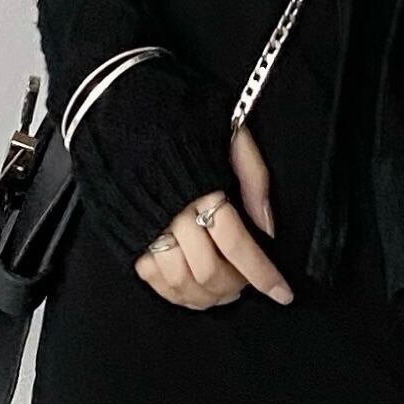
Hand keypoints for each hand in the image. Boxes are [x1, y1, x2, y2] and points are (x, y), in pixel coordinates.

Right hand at [134, 121, 293, 308]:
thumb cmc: (179, 116)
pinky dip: (176, 294)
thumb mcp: (229, 134)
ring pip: (181, 282)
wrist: (121, 107)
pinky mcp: (126, 234)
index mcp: (200, 188)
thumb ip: (254, 178)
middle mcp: (171, 213)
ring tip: (224, 292)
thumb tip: (267, 227)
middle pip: (209, 271)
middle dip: (236, 287)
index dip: (263, 275)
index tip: (282, 292)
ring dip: (208, 297)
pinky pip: (151, 278)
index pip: (238, 245)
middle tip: (249, 285)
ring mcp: (145, 227)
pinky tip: (193, 290)